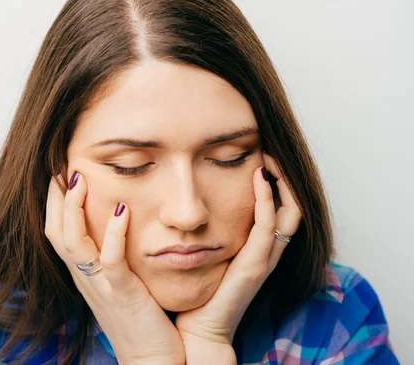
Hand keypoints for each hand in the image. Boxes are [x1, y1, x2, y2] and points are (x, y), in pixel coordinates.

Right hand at [44, 171, 185, 364]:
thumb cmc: (142, 320)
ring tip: (80, 178)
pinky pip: (110, 260)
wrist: (153, 361)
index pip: (57, 231)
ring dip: (74, 208)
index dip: (55, 201)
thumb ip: (113, 256)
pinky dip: (113, 233)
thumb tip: (119, 224)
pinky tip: (121, 209)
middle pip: (55, 231)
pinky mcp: (122, 294)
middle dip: (56, 197)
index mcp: (83, 274)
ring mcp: (100, 286)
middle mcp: (84, 278)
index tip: (61, 171)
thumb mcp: (119, 283)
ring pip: (72, 242)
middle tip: (63, 164)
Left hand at [175, 153, 302, 345]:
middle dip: (285, 178)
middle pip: (291, 207)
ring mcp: (264, 260)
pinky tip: (258, 178)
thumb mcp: (208, 256)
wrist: (196, 331)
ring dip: (282, 182)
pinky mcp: (254, 266)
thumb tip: (190, 206)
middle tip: (271, 151)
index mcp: (256, 250)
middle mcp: (266, 253)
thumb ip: (208, 234)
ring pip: (288, 213)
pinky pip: (268, 226)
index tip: (261, 157)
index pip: (279, 210)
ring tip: (270, 157)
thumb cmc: (197, 295)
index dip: (277, 184)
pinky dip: (267, 200)